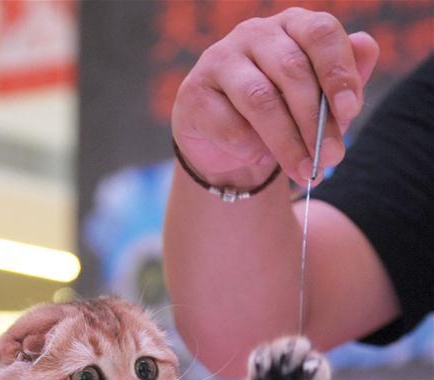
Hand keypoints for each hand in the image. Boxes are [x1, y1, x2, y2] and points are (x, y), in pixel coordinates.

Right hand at [172, 7, 378, 187]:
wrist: (227, 147)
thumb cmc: (280, 115)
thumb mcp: (318, 100)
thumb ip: (345, 77)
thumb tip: (368, 48)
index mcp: (290, 25)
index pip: (320, 33)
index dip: (338, 71)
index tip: (351, 110)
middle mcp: (253, 34)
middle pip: (292, 71)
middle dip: (315, 121)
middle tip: (332, 158)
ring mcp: (219, 61)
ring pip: (260, 100)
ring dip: (287, 143)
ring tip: (306, 173)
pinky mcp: (193, 94)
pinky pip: (229, 127)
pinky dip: (250, 150)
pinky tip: (258, 160)